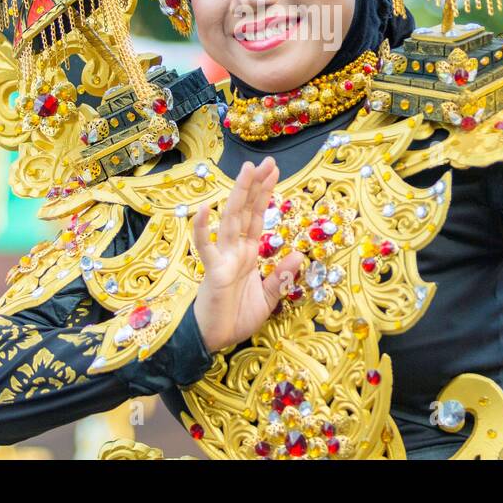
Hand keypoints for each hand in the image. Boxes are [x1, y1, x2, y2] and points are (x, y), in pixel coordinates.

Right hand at [192, 159, 303, 352]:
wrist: (213, 341)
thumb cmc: (234, 318)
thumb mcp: (267, 298)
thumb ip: (281, 277)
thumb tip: (299, 253)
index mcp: (248, 254)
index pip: (258, 217)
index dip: (265, 194)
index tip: (273, 171)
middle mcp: (235, 250)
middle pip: (246, 211)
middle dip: (256, 186)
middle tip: (266, 162)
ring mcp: (223, 258)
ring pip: (231, 221)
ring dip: (238, 195)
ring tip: (246, 171)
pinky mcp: (213, 272)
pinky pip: (206, 249)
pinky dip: (202, 230)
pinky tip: (203, 210)